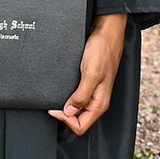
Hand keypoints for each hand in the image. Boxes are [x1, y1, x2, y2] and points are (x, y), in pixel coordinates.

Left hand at [50, 13, 126, 134]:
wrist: (106, 32)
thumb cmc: (102, 50)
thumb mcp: (90, 74)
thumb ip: (81, 96)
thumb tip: (69, 111)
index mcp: (100, 103)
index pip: (81, 126)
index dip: (66, 120)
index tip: (55, 108)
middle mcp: (97, 99)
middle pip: (78, 119)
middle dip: (64, 114)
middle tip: (53, 103)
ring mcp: (93, 91)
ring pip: (77, 108)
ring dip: (65, 105)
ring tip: (55, 96)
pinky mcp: (89, 81)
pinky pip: (77, 95)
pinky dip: (67, 95)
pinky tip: (62, 89)